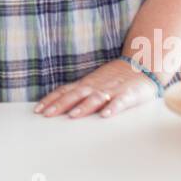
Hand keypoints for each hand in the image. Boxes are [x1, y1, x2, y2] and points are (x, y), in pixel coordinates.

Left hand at [34, 59, 158, 119]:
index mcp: (87, 85)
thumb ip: (78, 93)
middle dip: (60, 104)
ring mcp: (112, 90)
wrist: (142, 64)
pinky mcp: (128, 95)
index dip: (51, 100)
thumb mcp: (93, 83)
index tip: (38, 110)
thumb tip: (57, 105)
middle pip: (76, 95)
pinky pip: (120, 102)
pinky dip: (113, 108)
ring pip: (96, 98)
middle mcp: (96, 86)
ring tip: (73, 116)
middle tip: (47, 114)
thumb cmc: (114, 78)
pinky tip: (106, 115)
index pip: (65, 91)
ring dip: (84, 107)